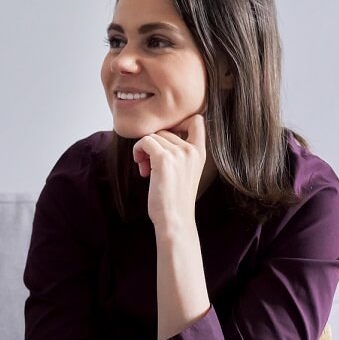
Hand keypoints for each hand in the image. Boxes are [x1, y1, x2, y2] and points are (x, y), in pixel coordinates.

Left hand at [133, 114, 206, 229]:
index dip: (178, 122)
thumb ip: (180, 153)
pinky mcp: (163, 159)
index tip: (165, 140)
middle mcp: (191, 150)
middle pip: (165, 130)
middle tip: (149, 166)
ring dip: (144, 151)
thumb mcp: (185, 171)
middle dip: (154, 146)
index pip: (197, 120)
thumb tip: (158, 135)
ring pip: (153, 136)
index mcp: (200, 152)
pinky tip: (142, 168)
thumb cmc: (175, 199)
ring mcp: (179, 153)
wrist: (175, 219)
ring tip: (146, 170)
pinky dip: (138, 151)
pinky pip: (144, 141)